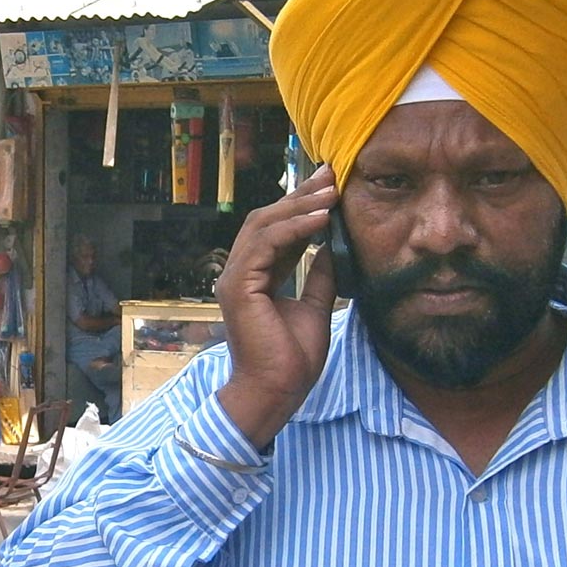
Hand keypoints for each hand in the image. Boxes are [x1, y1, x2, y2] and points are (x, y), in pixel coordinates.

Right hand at [213, 163, 340, 448]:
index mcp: (255, 278)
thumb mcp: (314, 307)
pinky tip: (320, 217)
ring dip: (299, 205)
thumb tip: (329, 249)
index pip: (277, 231)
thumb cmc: (292, 360)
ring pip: (263, 225)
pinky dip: (294, 227)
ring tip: (331, 191)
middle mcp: (240, 273)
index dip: (303, 207)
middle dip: (300, 195)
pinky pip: (267, 244)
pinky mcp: (238, 287)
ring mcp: (235, 278)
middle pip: (267, 220)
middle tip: (330, 174)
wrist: (277, 392)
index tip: (330, 186)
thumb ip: (317, 277)